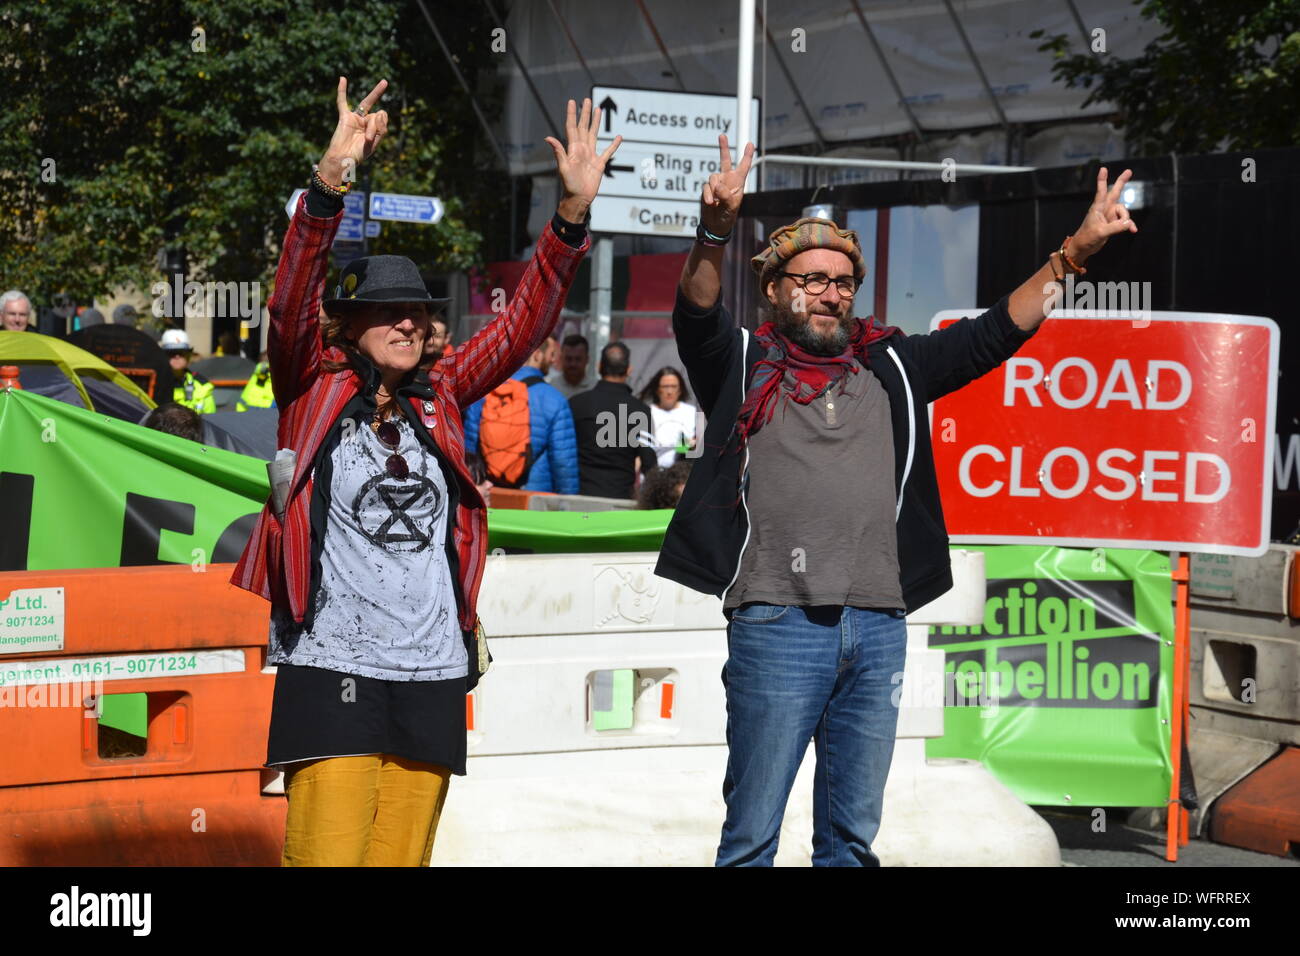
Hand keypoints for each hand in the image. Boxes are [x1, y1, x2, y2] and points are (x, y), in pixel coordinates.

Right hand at [317, 77, 389, 186]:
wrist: (344, 158)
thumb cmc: (359, 153)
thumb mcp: (375, 142)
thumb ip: (381, 127)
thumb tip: (381, 111)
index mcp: (373, 128)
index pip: (382, 117)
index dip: (381, 127)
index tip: (374, 139)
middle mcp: (365, 121)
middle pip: (377, 114)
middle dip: (377, 124)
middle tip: (378, 111)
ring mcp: (355, 118)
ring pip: (367, 108)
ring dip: (371, 125)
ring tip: (366, 138)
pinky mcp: (344, 117)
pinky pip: (342, 101)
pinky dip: (342, 90)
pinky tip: (343, 79)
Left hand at [545, 98, 621, 221]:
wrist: (579, 198)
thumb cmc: (569, 184)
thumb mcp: (563, 168)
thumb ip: (558, 152)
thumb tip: (548, 138)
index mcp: (573, 148)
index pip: (572, 127)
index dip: (572, 114)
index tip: (572, 101)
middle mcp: (582, 149)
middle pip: (583, 127)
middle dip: (585, 113)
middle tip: (586, 100)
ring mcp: (591, 155)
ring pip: (594, 134)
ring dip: (596, 122)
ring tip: (598, 110)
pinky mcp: (600, 163)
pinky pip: (608, 151)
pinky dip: (613, 144)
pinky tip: (618, 137)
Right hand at [701, 134, 753, 235]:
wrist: (715, 224)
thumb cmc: (727, 215)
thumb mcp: (731, 206)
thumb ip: (726, 195)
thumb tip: (717, 185)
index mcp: (738, 183)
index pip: (743, 167)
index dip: (747, 155)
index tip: (750, 143)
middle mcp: (727, 180)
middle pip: (725, 160)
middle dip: (723, 147)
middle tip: (722, 135)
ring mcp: (716, 183)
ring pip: (713, 177)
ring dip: (714, 190)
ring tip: (715, 202)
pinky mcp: (706, 188)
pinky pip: (706, 187)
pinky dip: (708, 195)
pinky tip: (711, 204)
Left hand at [1070, 166, 1138, 261]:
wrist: (1083, 248)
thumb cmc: (1087, 238)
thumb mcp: (1101, 233)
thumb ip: (1115, 228)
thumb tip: (1128, 223)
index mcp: (1097, 208)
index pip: (1101, 191)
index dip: (1102, 180)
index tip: (1103, 169)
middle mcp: (1104, 209)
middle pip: (1115, 192)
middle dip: (1122, 181)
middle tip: (1129, 171)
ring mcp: (1109, 215)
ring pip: (1124, 212)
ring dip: (1126, 220)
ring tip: (1124, 229)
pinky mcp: (1113, 223)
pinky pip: (1125, 221)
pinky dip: (1129, 225)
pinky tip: (1133, 230)